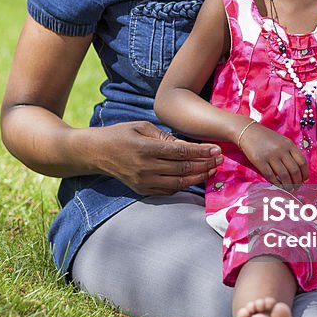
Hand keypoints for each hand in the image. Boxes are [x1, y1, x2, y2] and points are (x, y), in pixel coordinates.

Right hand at [91, 120, 222, 195]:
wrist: (96, 153)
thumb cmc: (120, 134)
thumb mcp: (141, 126)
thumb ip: (165, 136)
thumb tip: (187, 146)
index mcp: (145, 148)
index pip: (180, 152)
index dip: (200, 152)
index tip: (216, 149)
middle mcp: (145, 167)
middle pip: (182, 168)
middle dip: (205, 164)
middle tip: (220, 159)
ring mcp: (144, 182)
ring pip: (179, 182)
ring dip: (199, 177)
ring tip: (213, 169)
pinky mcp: (143, 190)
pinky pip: (169, 190)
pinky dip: (185, 185)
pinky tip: (196, 178)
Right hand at [238, 122, 307, 184]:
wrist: (248, 132)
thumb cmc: (267, 138)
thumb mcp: (282, 141)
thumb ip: (291, 153)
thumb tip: (300, 172)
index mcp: (289, 144)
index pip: (302, 162)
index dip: (304, 173)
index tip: (304, 180)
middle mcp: (281, 150)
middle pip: (294, 170)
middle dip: (297, 182)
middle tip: (296, 188)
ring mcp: (270, 155)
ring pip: (284, 175)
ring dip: (288, 185)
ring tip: (289, 189)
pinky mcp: (260, 161)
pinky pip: (271, 176)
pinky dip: (276, 183)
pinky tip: (278, 185)